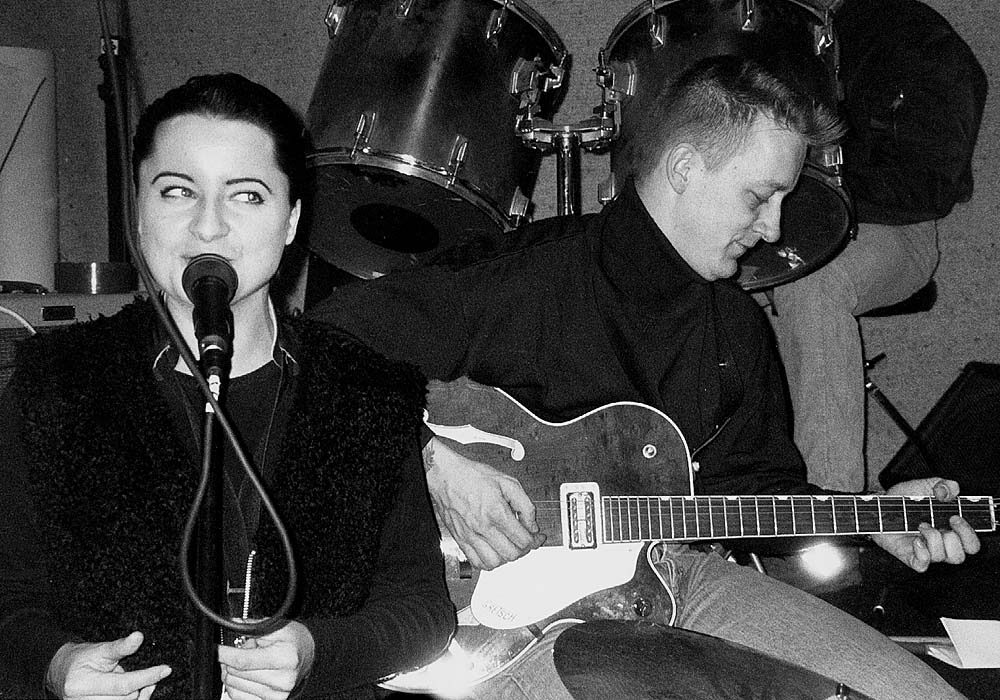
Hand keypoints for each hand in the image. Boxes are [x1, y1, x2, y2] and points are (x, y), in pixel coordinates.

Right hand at [46, 631, 170, 699]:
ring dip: (140, 695)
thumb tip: (139, 637)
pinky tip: (140, 691)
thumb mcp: (101, 649)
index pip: (122, 685)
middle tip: (153, 673)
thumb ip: (120, 646)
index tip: (165, 669)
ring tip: (145, 680)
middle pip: (125, 699)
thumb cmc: (82, 659)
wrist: (63, 673)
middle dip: (142, 685)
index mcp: (81, 685)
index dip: (146, 676)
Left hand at [217, 619, 314, 699]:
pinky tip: (243, 675)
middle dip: (229, 661)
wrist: (307, 658)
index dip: (224, 654)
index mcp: (285, 659)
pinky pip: (238, 697)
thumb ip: (252, 626)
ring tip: (245, 662)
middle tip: (238, 650)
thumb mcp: (277, 628)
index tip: (216, 648)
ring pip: (234, 686)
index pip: (243, 661)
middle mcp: (282, 681)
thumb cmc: (294, 642)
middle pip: (236, 674)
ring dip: (232, 672)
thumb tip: (230, 624)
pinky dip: (235, 685)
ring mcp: (276, 696)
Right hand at [424, 437, 544, 569]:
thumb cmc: (473, 476)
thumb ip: (525, 504)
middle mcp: (482, 527)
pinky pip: (476, 562)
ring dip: (506, 558)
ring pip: (494, 562)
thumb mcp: (507, 482)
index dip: (535, 541)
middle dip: (524, 550)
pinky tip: (494, 552)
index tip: (537, 537)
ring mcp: (470, 535)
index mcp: (496, 512)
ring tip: (509, 547)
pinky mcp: (460, 539)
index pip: (523, 539)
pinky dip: (488, 563)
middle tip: (526, 541)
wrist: (446, 476)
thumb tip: (532, 524)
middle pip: (511, 554)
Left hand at [871, 477, 980, 571]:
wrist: (881, 506)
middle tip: (940, 523)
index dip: (968, 534)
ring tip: (921, 525)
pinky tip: (916, 540)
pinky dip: (922, 555)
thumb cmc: (906, 499)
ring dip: (933, 539)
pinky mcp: (909, 556)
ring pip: (941, 558)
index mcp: (951, 531)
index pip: (972, 545)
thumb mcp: (925, 486)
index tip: (955, 517)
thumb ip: (942, 485)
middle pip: (959, 556)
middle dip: (953, 540)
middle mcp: (941, 544)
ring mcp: (925, 551)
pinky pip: (921, 566)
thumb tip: (950, 490)